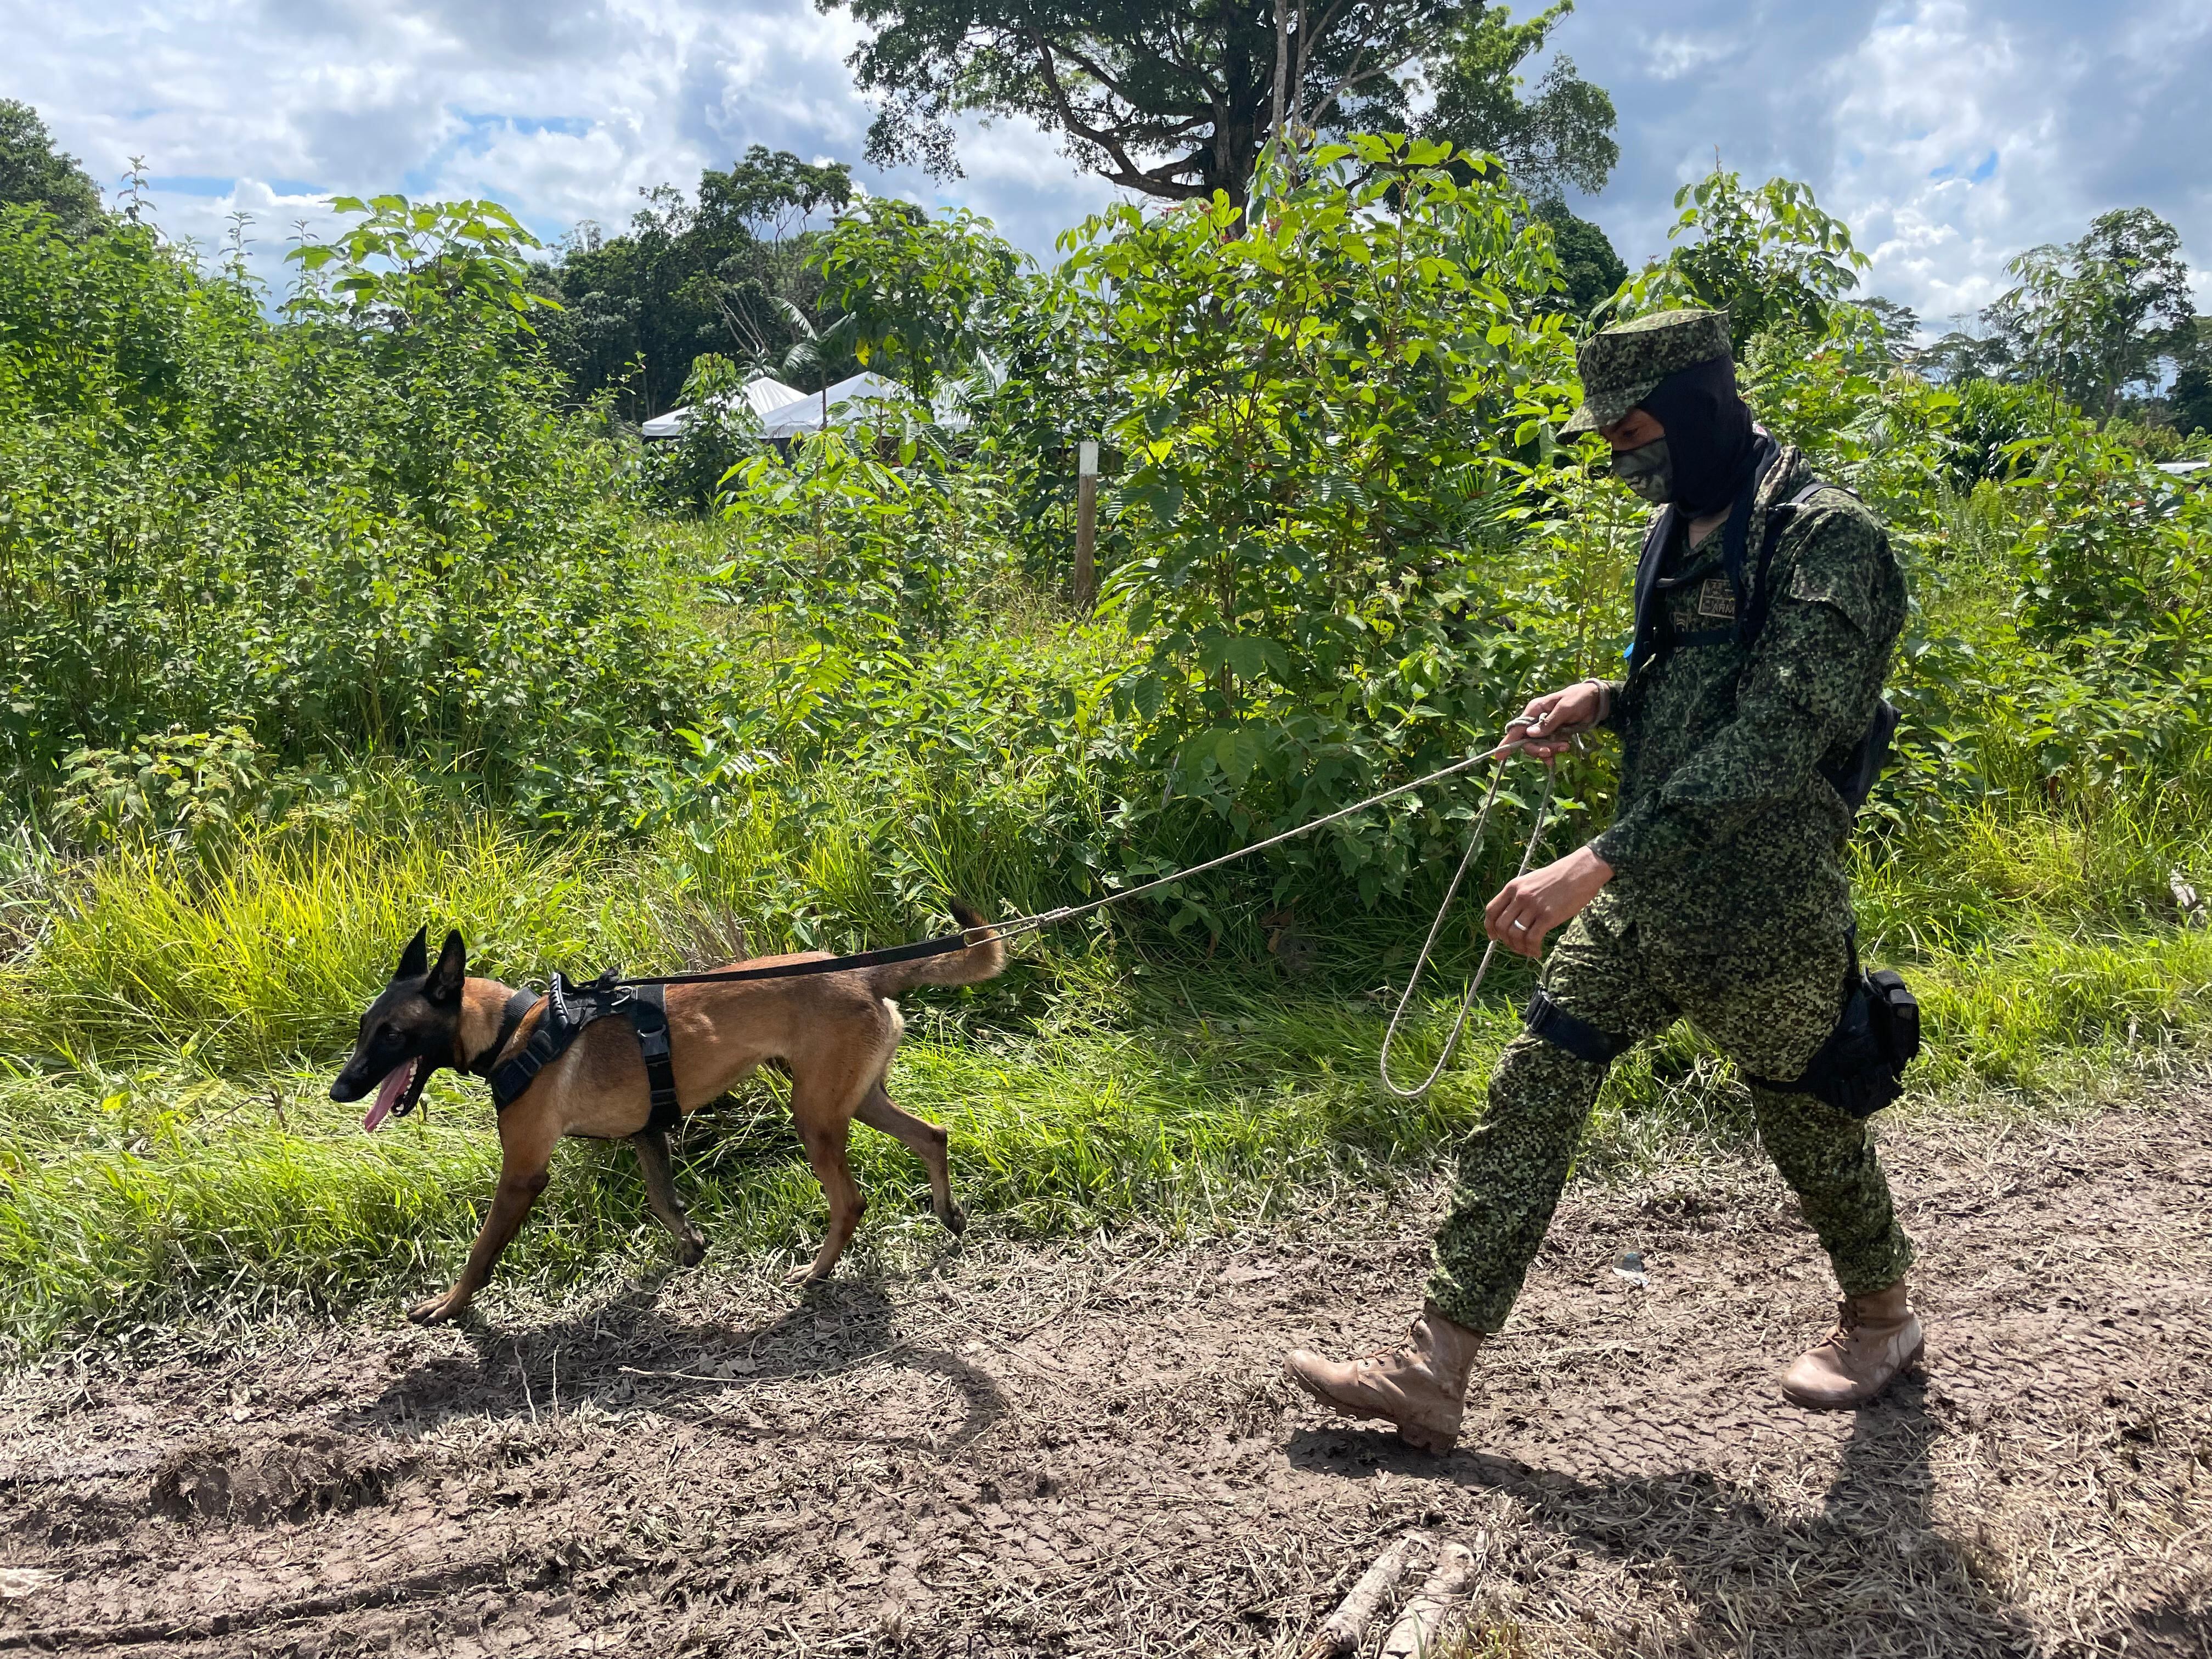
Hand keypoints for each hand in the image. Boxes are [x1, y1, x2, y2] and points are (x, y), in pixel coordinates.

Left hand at [1484, 845, 1613, 958]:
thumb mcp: (1531, 880)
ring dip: (1519, 947)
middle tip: (1517, 946)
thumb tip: (1513, 916)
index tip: (1494, 937)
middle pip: (1501, 926)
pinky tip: (1538, 951)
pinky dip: (1532, 949)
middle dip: (1506, 941)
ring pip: (1515, 935)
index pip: (1491, 910)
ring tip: (1529, 950)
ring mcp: (1533, 906)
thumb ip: (1520, 896)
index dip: (1489, 927)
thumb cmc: (1559, 877)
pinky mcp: (1548, 916)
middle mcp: (1520, 896)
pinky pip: (1532, 939)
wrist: (1581, 871)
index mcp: (1513, 887)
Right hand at [1492, 681, 1606, 759]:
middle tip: (1551, 753)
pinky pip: (1547, 747)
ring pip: (1538, 746)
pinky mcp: (1553, 735)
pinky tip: (1562, 752)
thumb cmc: (1578, 698)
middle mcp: (1535, 720)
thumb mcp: (1565, 708)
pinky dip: (1553, 753)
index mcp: (1534, 709)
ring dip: (1549, 751)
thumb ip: (1549, 722)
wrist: (1595, 701)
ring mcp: (1544, 728)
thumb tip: (1530, 734)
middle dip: (1538, 749)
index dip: (1508, 742)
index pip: (1516, 728)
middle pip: (1527, 741)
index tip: (1498, 756)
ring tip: (1565, 748)